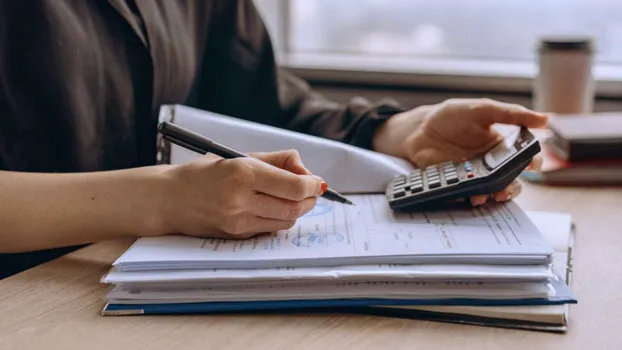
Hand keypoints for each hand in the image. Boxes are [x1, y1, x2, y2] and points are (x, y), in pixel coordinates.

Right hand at [157, 150, 324, 238]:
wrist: (169, 199)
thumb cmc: (205, 173)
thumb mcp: (240, 157)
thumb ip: (277, 160)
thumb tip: (307, 172)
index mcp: (243, 173)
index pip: (294, 186)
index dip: (312, 185)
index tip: (317, 183)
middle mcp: (241, 199)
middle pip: (294, 207)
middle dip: (309, 200)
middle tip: (310, 192)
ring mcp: (238, 221)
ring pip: (285, 221)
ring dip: (296, 211)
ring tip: (290, 199)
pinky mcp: (235, 236)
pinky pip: (269, 229)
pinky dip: (278, 219)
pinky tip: (270, 208)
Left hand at [373, 98, 547, 204]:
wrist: (419, 129)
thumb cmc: (452, 116)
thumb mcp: (482, 109)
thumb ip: (510, 114)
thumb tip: (544, 119)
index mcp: (502, 145)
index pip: (526, 157)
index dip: (532, 163)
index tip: (530, 165)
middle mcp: (492, 163)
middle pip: (512, 180)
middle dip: (512, 187)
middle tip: (505, 189)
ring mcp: (474, 175)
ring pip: (492, 191)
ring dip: (492, 196)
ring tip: (485, 196)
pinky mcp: (457, 183)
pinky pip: (467, 195)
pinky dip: (468, 197)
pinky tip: (465, 195)